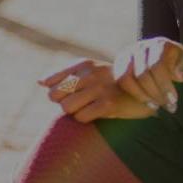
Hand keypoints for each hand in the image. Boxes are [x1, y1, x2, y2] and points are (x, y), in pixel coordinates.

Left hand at [38, 59, 160, 122]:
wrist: (142, 93)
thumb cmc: (110, 84)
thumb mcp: (89, 72)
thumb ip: (64, 76)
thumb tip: (40, 82)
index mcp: (84, 63)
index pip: (50, 81)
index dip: (55, 91)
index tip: (69, 93)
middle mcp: (91, 73)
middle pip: (55, 95)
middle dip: (62, 102)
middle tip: (78, 102)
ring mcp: (100, 88)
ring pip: (66, 107)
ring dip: (74, 112)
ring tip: (87, 107)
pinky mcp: (108, 105)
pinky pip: (81, 118)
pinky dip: (84, 119)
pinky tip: (96, 113)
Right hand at [112, 36, 182, 112]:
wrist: (163, 55)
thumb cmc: (178, 62)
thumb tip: (178, 75)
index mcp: (160, 44)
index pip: (157, 65)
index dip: (164, 85)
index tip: (173, 100)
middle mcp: (141, 47)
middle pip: (142, 74)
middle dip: (155, 94)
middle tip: (167, 107)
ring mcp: (128, 54)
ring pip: (127, 78)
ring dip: (142, 96)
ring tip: (155, 106)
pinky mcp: (120, 63)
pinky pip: (121, 80)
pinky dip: (133, 93)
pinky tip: (145, 101)